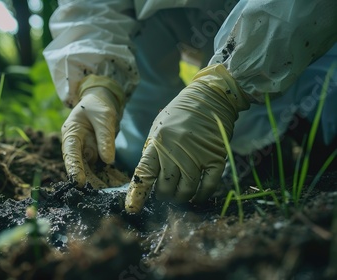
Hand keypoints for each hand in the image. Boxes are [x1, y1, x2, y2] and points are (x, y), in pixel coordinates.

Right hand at [62, 75, 126, 187]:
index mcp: (71, 134)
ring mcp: (86, 153)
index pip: (70, 154)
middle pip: (80, 167)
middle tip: (102, 192)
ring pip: (91, 171)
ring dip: (101, 181)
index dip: (73, 168)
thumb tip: (108, 160)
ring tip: (113, 191)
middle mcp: (76, 146)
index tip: (79, 182)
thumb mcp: (104, 117)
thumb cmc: (99, 105)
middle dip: (90, 180)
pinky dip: (109, 176)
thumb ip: (105, 137)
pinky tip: (118, 185)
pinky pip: (101, 169)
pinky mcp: (96, 156)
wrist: (102, 101)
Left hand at [125, 64, 249, 212]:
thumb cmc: (180, 115)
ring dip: (181, 198)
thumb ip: (153, 152)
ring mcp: (197, 155)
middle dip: (163, 197)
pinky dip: (201, 196)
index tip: (132, 209)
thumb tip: (148, 179)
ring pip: (186, 191)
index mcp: (158, 142)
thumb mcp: (159, 129)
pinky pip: (207, 187)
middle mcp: (176, 150)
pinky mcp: (215, 158)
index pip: (143, 174)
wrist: (210, 98)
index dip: (137, 194)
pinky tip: (197, 197)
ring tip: (179, 196)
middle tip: (164, 196)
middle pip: (165, 187)